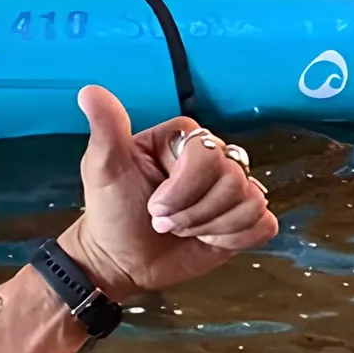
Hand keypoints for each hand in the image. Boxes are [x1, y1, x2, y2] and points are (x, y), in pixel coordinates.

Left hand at [58, 85, 276, 301]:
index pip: (208, 153)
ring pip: (250, 202)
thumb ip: (106, 129)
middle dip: (195, 212)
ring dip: (211, 227)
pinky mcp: (242, 221)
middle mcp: (212, 160)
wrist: (120, 261)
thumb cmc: (111, 211)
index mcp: (184, 140)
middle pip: (234, 179)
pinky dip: (235, 238)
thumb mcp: (103, 168)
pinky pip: (263, 225)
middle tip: (165, 223)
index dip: (185, 187)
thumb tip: (90, 91)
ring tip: (183, 231)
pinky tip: (209, 241)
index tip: (155, 207)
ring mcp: (230, 190)